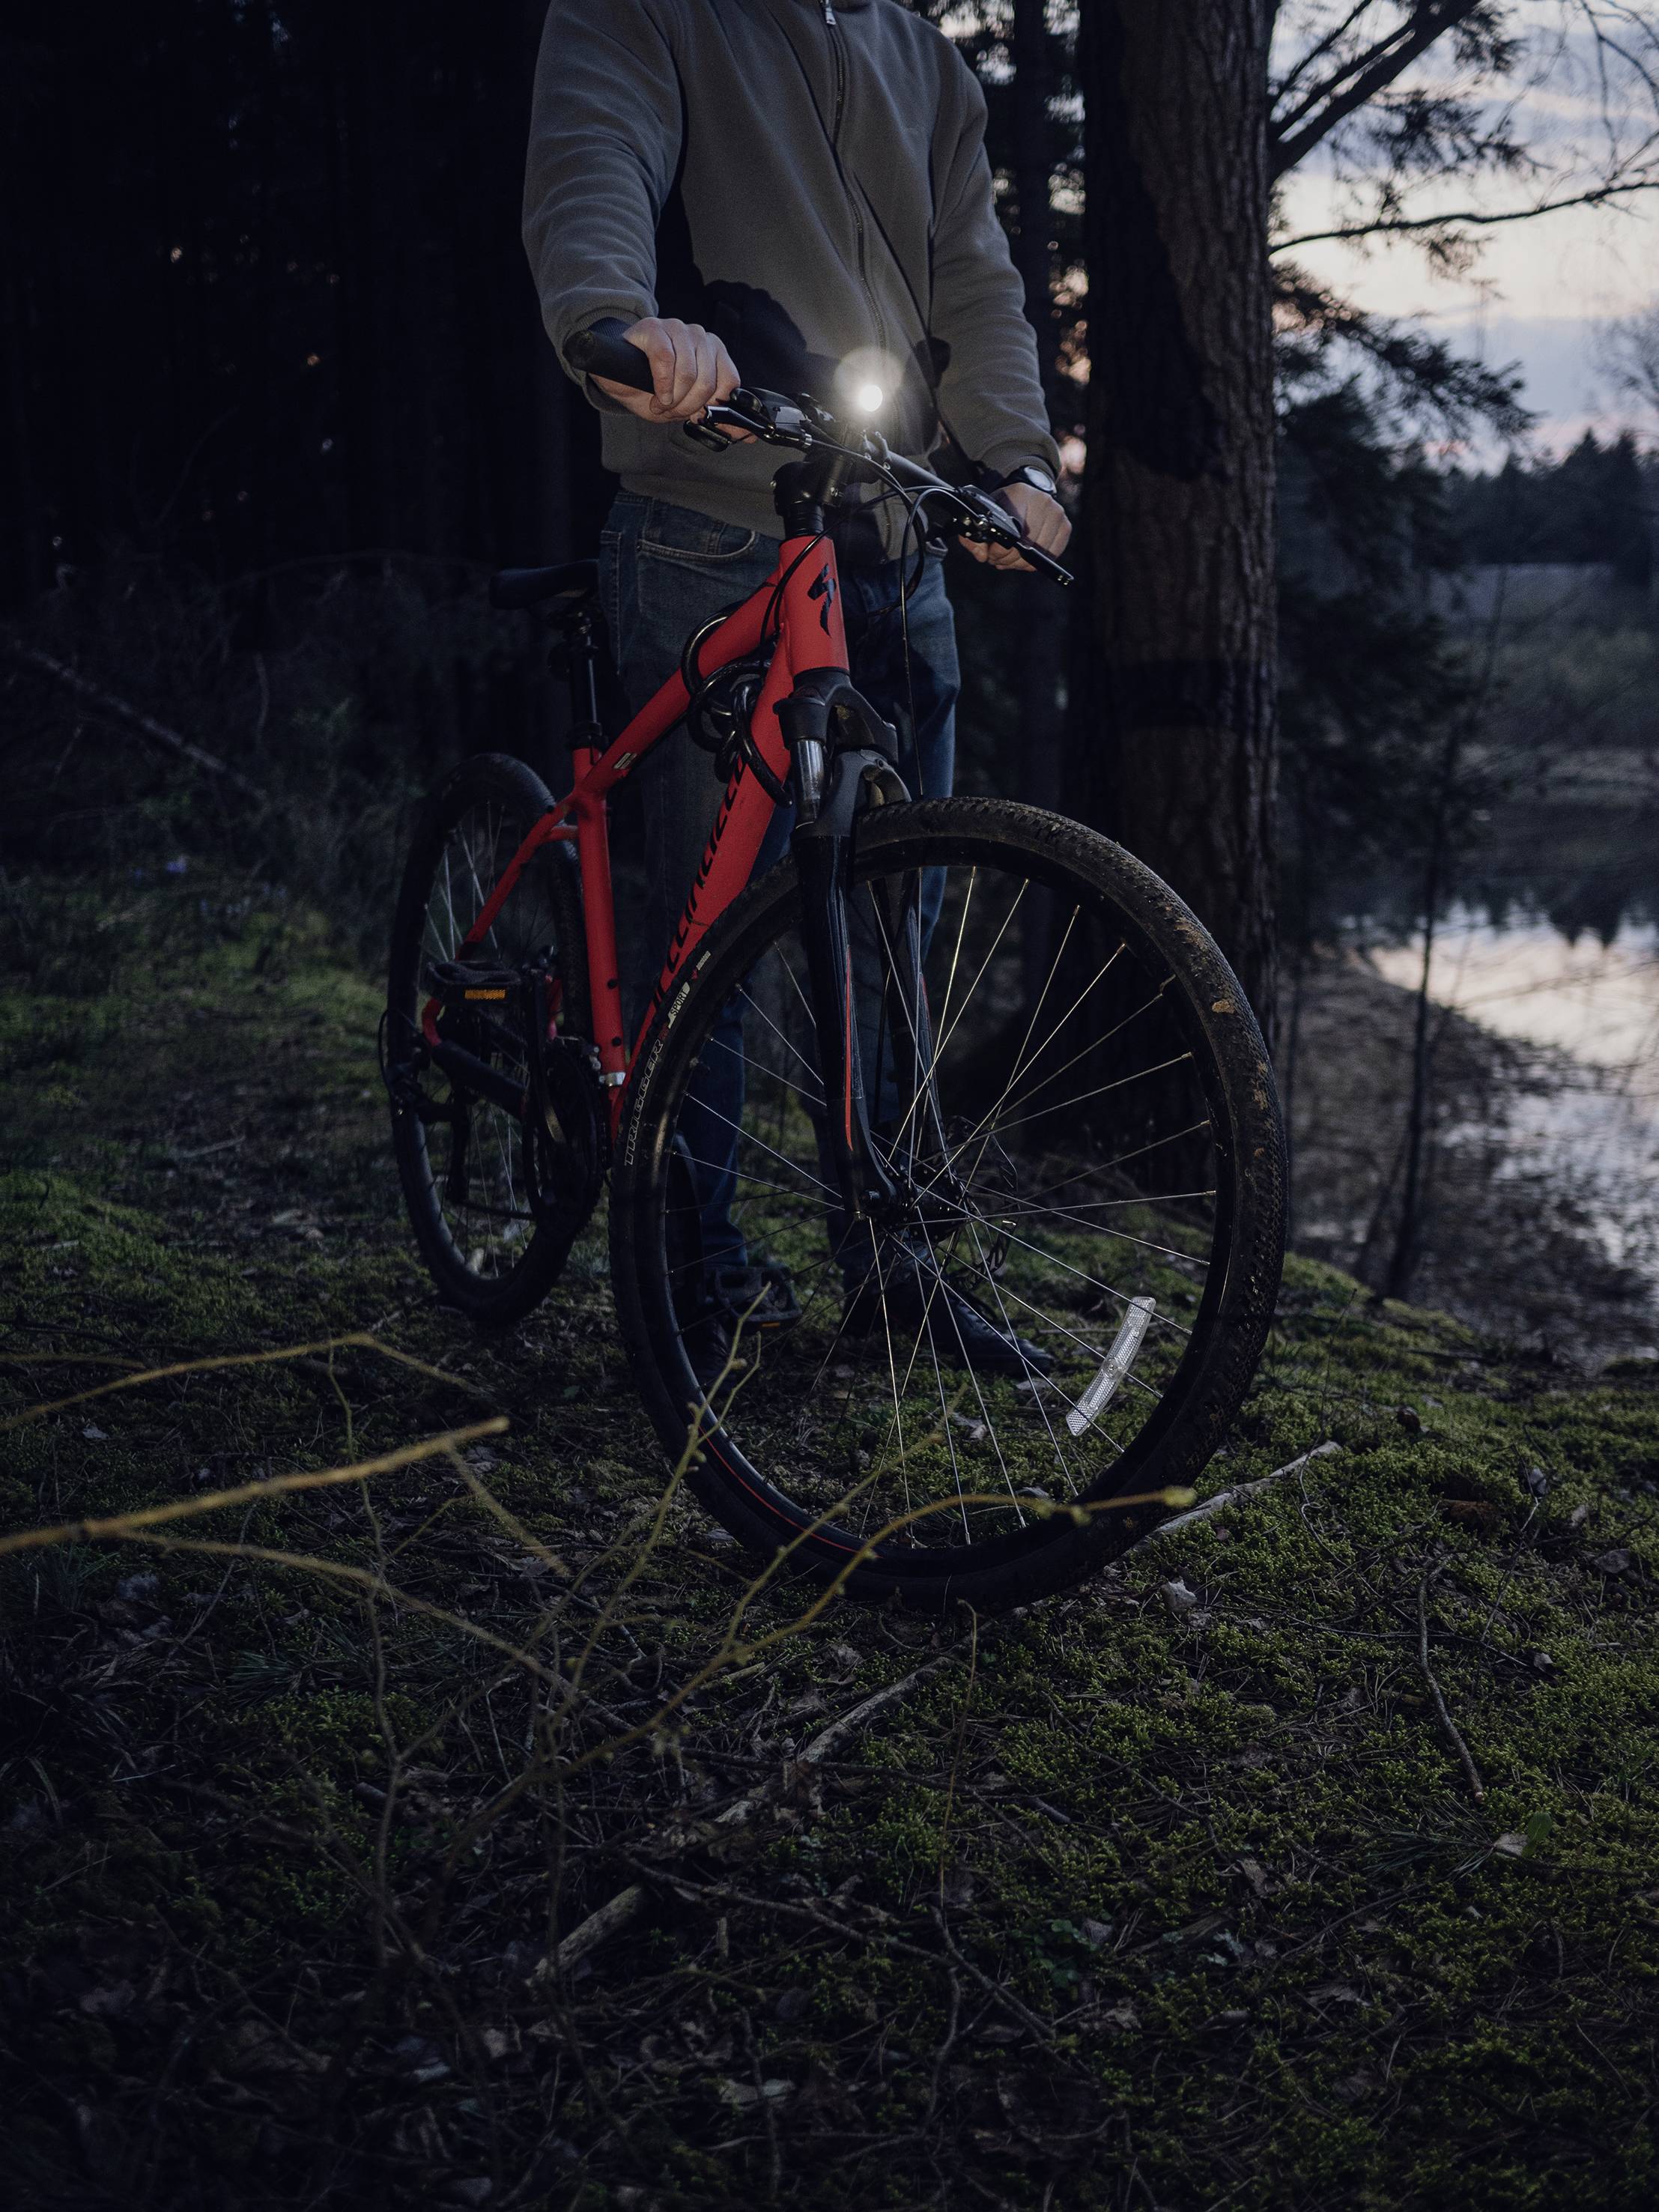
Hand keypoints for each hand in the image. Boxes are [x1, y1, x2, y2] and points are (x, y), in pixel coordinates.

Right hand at [592, 316, 750, 439]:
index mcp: (714, 353)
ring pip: (687, 373)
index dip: (713, 406)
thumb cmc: (652, 387)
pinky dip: (660, 385)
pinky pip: (665, 360)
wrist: (616, 372)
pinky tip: (655, 394)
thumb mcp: (687, 407)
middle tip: (670, 410)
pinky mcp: (654, 328)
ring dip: (671, 399)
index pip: (730, 382)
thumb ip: (718, 418)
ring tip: (659, 402)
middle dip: (687, 406)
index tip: (696, 416)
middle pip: (707, 382)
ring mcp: (677, 329)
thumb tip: (747, 436)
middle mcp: (700, 337)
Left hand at [959, 482, 1071, 570]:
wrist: (1026, 495)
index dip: (1000, 550)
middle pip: (1026, 547)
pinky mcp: (1066, 527)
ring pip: (1038, 556)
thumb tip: (981, 555)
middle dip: (1007, 559)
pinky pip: (1049, 557)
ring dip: (1019, 563)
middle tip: (997, 558)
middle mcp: (1044, 502)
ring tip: (1009, 557)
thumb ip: (972, 535)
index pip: (1013, 532)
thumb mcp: (984, 515)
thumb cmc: (1003, 507)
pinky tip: (1023, 557)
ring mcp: (1058, 514)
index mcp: (1021, 494)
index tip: (991, 554)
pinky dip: (1034, 562)